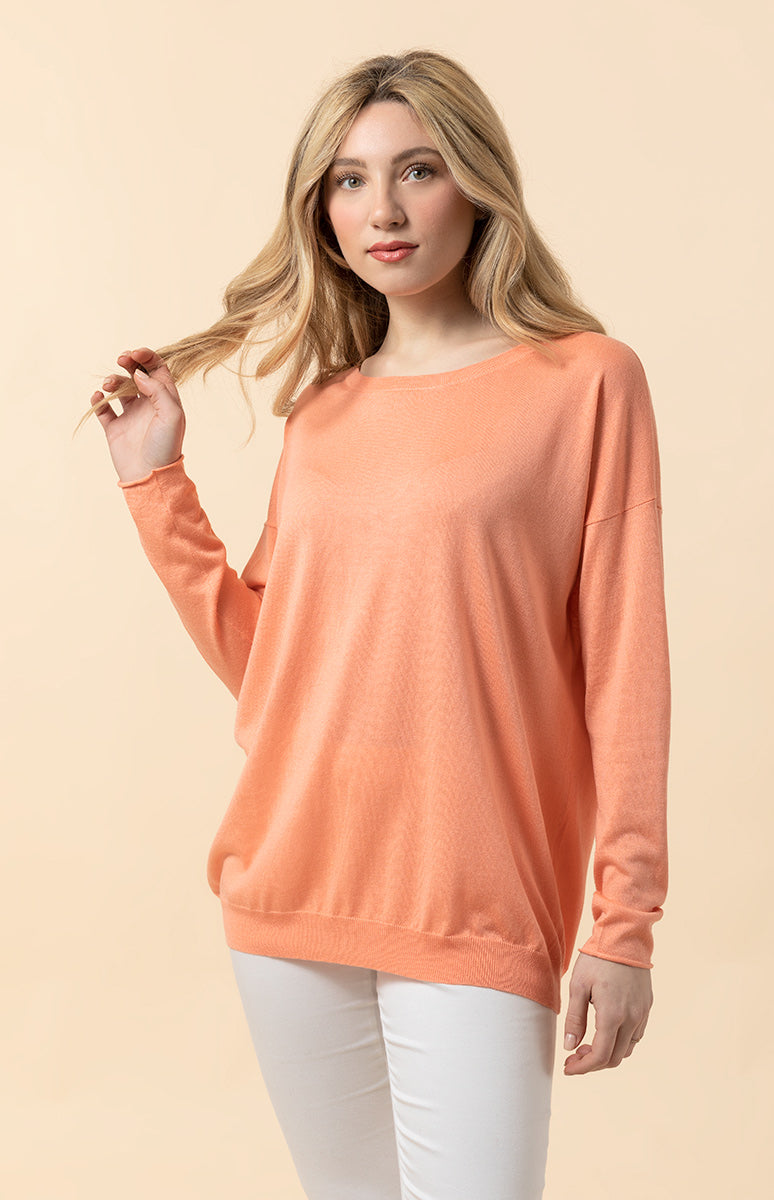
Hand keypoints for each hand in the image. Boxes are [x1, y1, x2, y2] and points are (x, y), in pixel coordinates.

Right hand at [90, 347, 185, 483]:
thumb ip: (158, 390)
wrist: (150, 476)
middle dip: (128, 362)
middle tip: (121, 359)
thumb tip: (138, 373)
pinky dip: (98, 400)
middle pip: (137, 374)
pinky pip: (104, 409)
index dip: (146, 356)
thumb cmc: (166, 446)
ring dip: (112, 380)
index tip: (134, 353)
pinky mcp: (115, 428)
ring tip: (108, 385)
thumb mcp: (171, 415)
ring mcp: (131, 416)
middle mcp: (148, 404)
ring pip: (119, 388)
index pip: (157, 369)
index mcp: (165, 399)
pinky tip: (98, 397)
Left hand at [562, 951, 651, 1074]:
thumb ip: (575, 1019)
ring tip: (588, 1044)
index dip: (582, 1067)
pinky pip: (636, 1035)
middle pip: (614, 1058)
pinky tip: (606, 1031)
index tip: (568, 1068)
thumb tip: (570, 1046)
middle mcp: (632, 1019)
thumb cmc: (597, 959)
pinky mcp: (647, 1006)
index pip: (599, 1056)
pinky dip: (620, 1041)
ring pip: (626, 1049)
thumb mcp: (578, 986)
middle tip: (574, 1056)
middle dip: (592, 1063)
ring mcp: (642, 1013)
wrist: (624, 937)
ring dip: (607, 1053)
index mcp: (612, 1015)